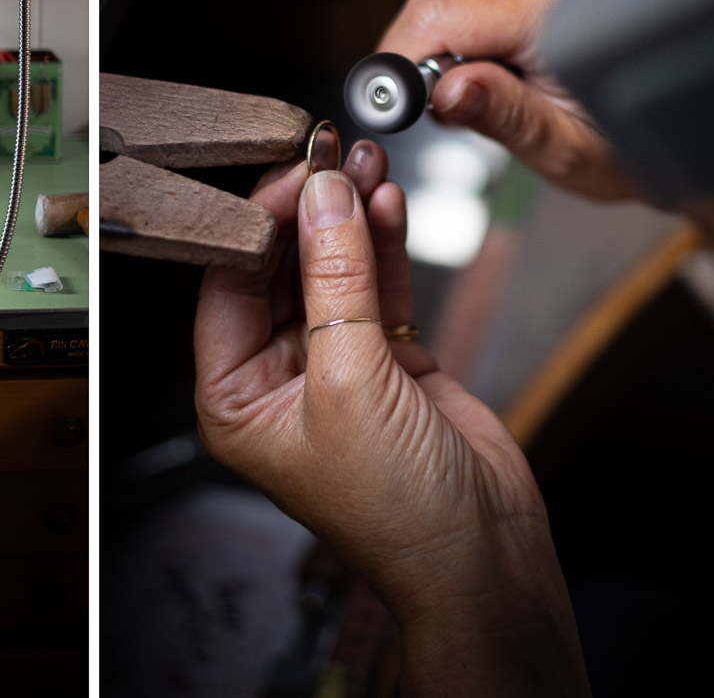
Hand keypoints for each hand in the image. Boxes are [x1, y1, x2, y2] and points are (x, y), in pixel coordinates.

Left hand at [194, 141, 587, 694]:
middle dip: (308, 208)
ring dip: (349, 215)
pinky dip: (385, 242)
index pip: (228, 282)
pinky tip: (388, 200)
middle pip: (280, 267)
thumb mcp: (353, 383)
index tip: (295, 171)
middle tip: (331, 153)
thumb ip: (338, 281)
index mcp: (236, 395)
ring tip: (365, 159)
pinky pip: (378, 285)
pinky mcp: (390, 358)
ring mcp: (336, 363)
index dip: (260, 221)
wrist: (485, 560)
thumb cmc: (398, 512)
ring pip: (333, 268)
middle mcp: (277, 377)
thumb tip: (323, 197)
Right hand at [378, 0, 636, 200]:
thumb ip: (506, 117)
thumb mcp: (569, 152)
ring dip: (449, 54)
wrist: (694, 129)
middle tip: (454, 115)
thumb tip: (442, 92)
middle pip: (439, 8)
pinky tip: (506, 71)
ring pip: (452, 3)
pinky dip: (470, 40)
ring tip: (496, 96)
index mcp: (561, 15)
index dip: (398, 61)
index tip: (389, 105)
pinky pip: (475, 0)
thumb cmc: (635, 149)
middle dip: (425, 65)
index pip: (440, 17)